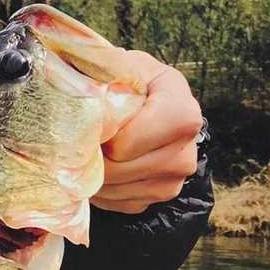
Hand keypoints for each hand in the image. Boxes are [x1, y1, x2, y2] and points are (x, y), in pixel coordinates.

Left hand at [92, 51, 202, 214]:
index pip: (152, 132)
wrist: (130, 102)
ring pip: (125, 188)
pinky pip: (124, 203)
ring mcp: (179, 173)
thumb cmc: (118, 82)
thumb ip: (100, 74)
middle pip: (133, 166)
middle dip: (98, 159)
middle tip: (80, 144)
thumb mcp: (111, 66)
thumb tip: (86, 100)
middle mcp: (189, 142)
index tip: (98, 128)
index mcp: (181, 104)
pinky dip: (103, 192)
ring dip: (95, 177)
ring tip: (87, 155)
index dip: (118, 136)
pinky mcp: (163, 194)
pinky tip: (98, 170)